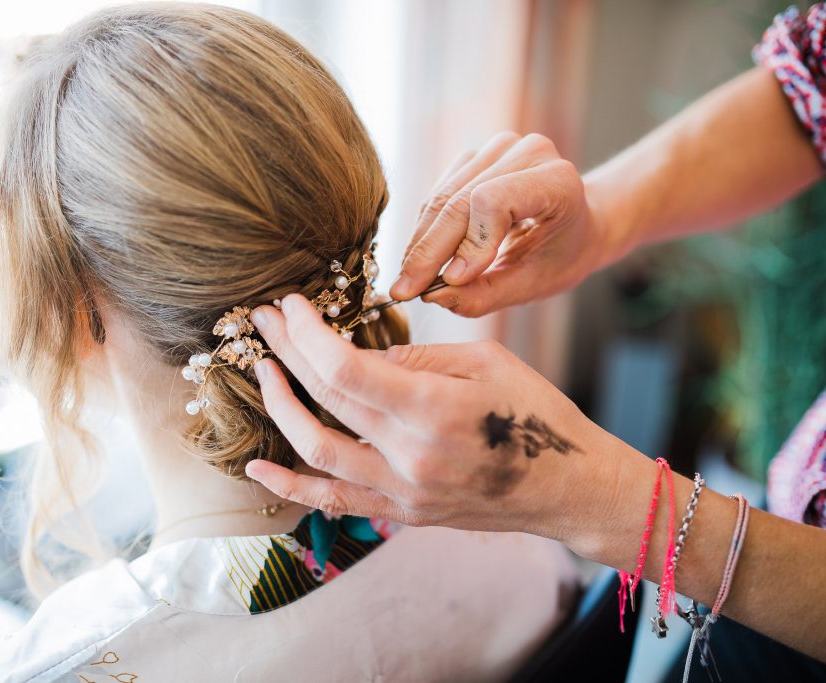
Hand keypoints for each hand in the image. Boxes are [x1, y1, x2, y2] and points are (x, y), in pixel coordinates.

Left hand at [245, 295, 613, 538]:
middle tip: (263, 321)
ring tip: (264, 372)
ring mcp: (403, 491)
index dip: (308, 333)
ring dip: (280, 408)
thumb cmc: (537, 415)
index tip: (290, 305)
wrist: (568, 489)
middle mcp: (411, 455)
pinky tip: (257, 468)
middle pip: (326, 399)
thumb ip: (418, 359)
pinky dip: (291, 486)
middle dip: (287, 353)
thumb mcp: (486, 364)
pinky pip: (335, 502)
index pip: (347, 367)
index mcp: (434, 409)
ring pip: (317, 451)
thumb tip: (362, 355)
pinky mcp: (402, 513)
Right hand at [391, 132, 605, 316]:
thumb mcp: (531, 286)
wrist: (576, 226)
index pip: (494, 201)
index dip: (468, 241)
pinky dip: (426, 228)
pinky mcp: (475, 156)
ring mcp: (499, 148)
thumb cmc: (560, 256)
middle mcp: (528, 152)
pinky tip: (424, 256)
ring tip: (410, 280)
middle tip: (405, 290)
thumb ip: (485, 295)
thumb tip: (433, 296)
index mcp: (557, 181)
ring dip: (421, 242)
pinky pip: (437, 193)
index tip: (449, 281)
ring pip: (442, 198)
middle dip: (429, 251)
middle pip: (460, 201)